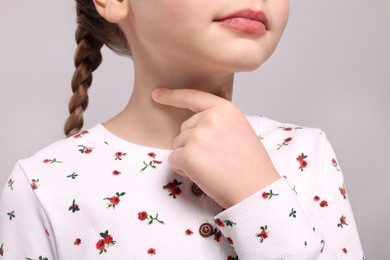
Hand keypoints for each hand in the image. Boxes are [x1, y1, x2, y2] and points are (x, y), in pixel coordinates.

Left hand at [152, 88, 279, 207]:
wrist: (256, 189)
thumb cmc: (251, 165)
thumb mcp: (241, 129)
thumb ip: (221, 117)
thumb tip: (209, 104)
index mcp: (224, 109)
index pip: (193, 97)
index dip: (172, 96)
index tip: (156, 94)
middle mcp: (210, 118)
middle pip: (184, 128)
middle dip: (193, 143)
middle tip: (218, 158)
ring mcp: (198, 136)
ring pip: (178, 144)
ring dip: (189, 157)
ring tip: (213, 166)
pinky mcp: (188, 155)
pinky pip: (173, 160)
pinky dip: (183, 169)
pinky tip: (204, 174)